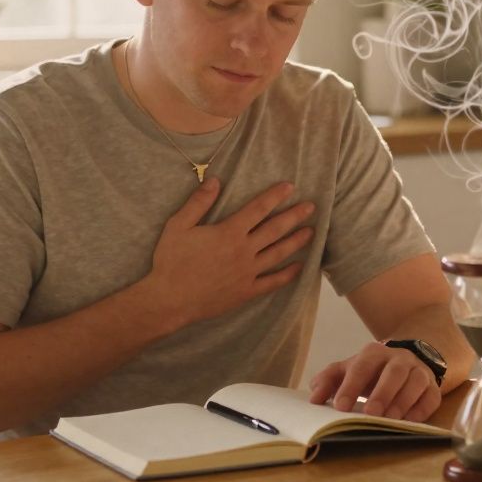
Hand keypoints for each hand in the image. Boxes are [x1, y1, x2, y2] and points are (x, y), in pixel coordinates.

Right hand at [140, 177, 313, 326]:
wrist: (169, 300)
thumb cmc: (171, 261)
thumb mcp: (178, 226)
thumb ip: (198, 202)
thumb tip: (215, 180)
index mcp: (229, 232)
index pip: (258, 209)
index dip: (275, 196)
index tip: (290, 187)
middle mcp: (244, 251)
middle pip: (275, 229)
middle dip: (295, 216)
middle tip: (311, 206)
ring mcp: (247, 273)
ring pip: (279, 254)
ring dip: (297, 241)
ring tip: (311, 232)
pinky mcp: (246, 292)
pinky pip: (273, 282)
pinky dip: (288, 275)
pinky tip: (300, 267)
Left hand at [308, 342, 440, 422]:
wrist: (405, 362)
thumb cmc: (371, 371)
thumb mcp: (349, 370)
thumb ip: (329, 380)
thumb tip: (314, 397)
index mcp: (375, 354)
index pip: (363, 365)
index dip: (351, 385)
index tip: (340, 406)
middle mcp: (400, 359)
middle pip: (394, 372)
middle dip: (382, 392)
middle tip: (370, 413)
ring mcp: (419, 372)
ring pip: (416, 382)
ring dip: (403, 401)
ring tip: (390, 420)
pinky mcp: (432, 387)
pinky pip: (432, 396)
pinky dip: (422, 409)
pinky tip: (410, 421)